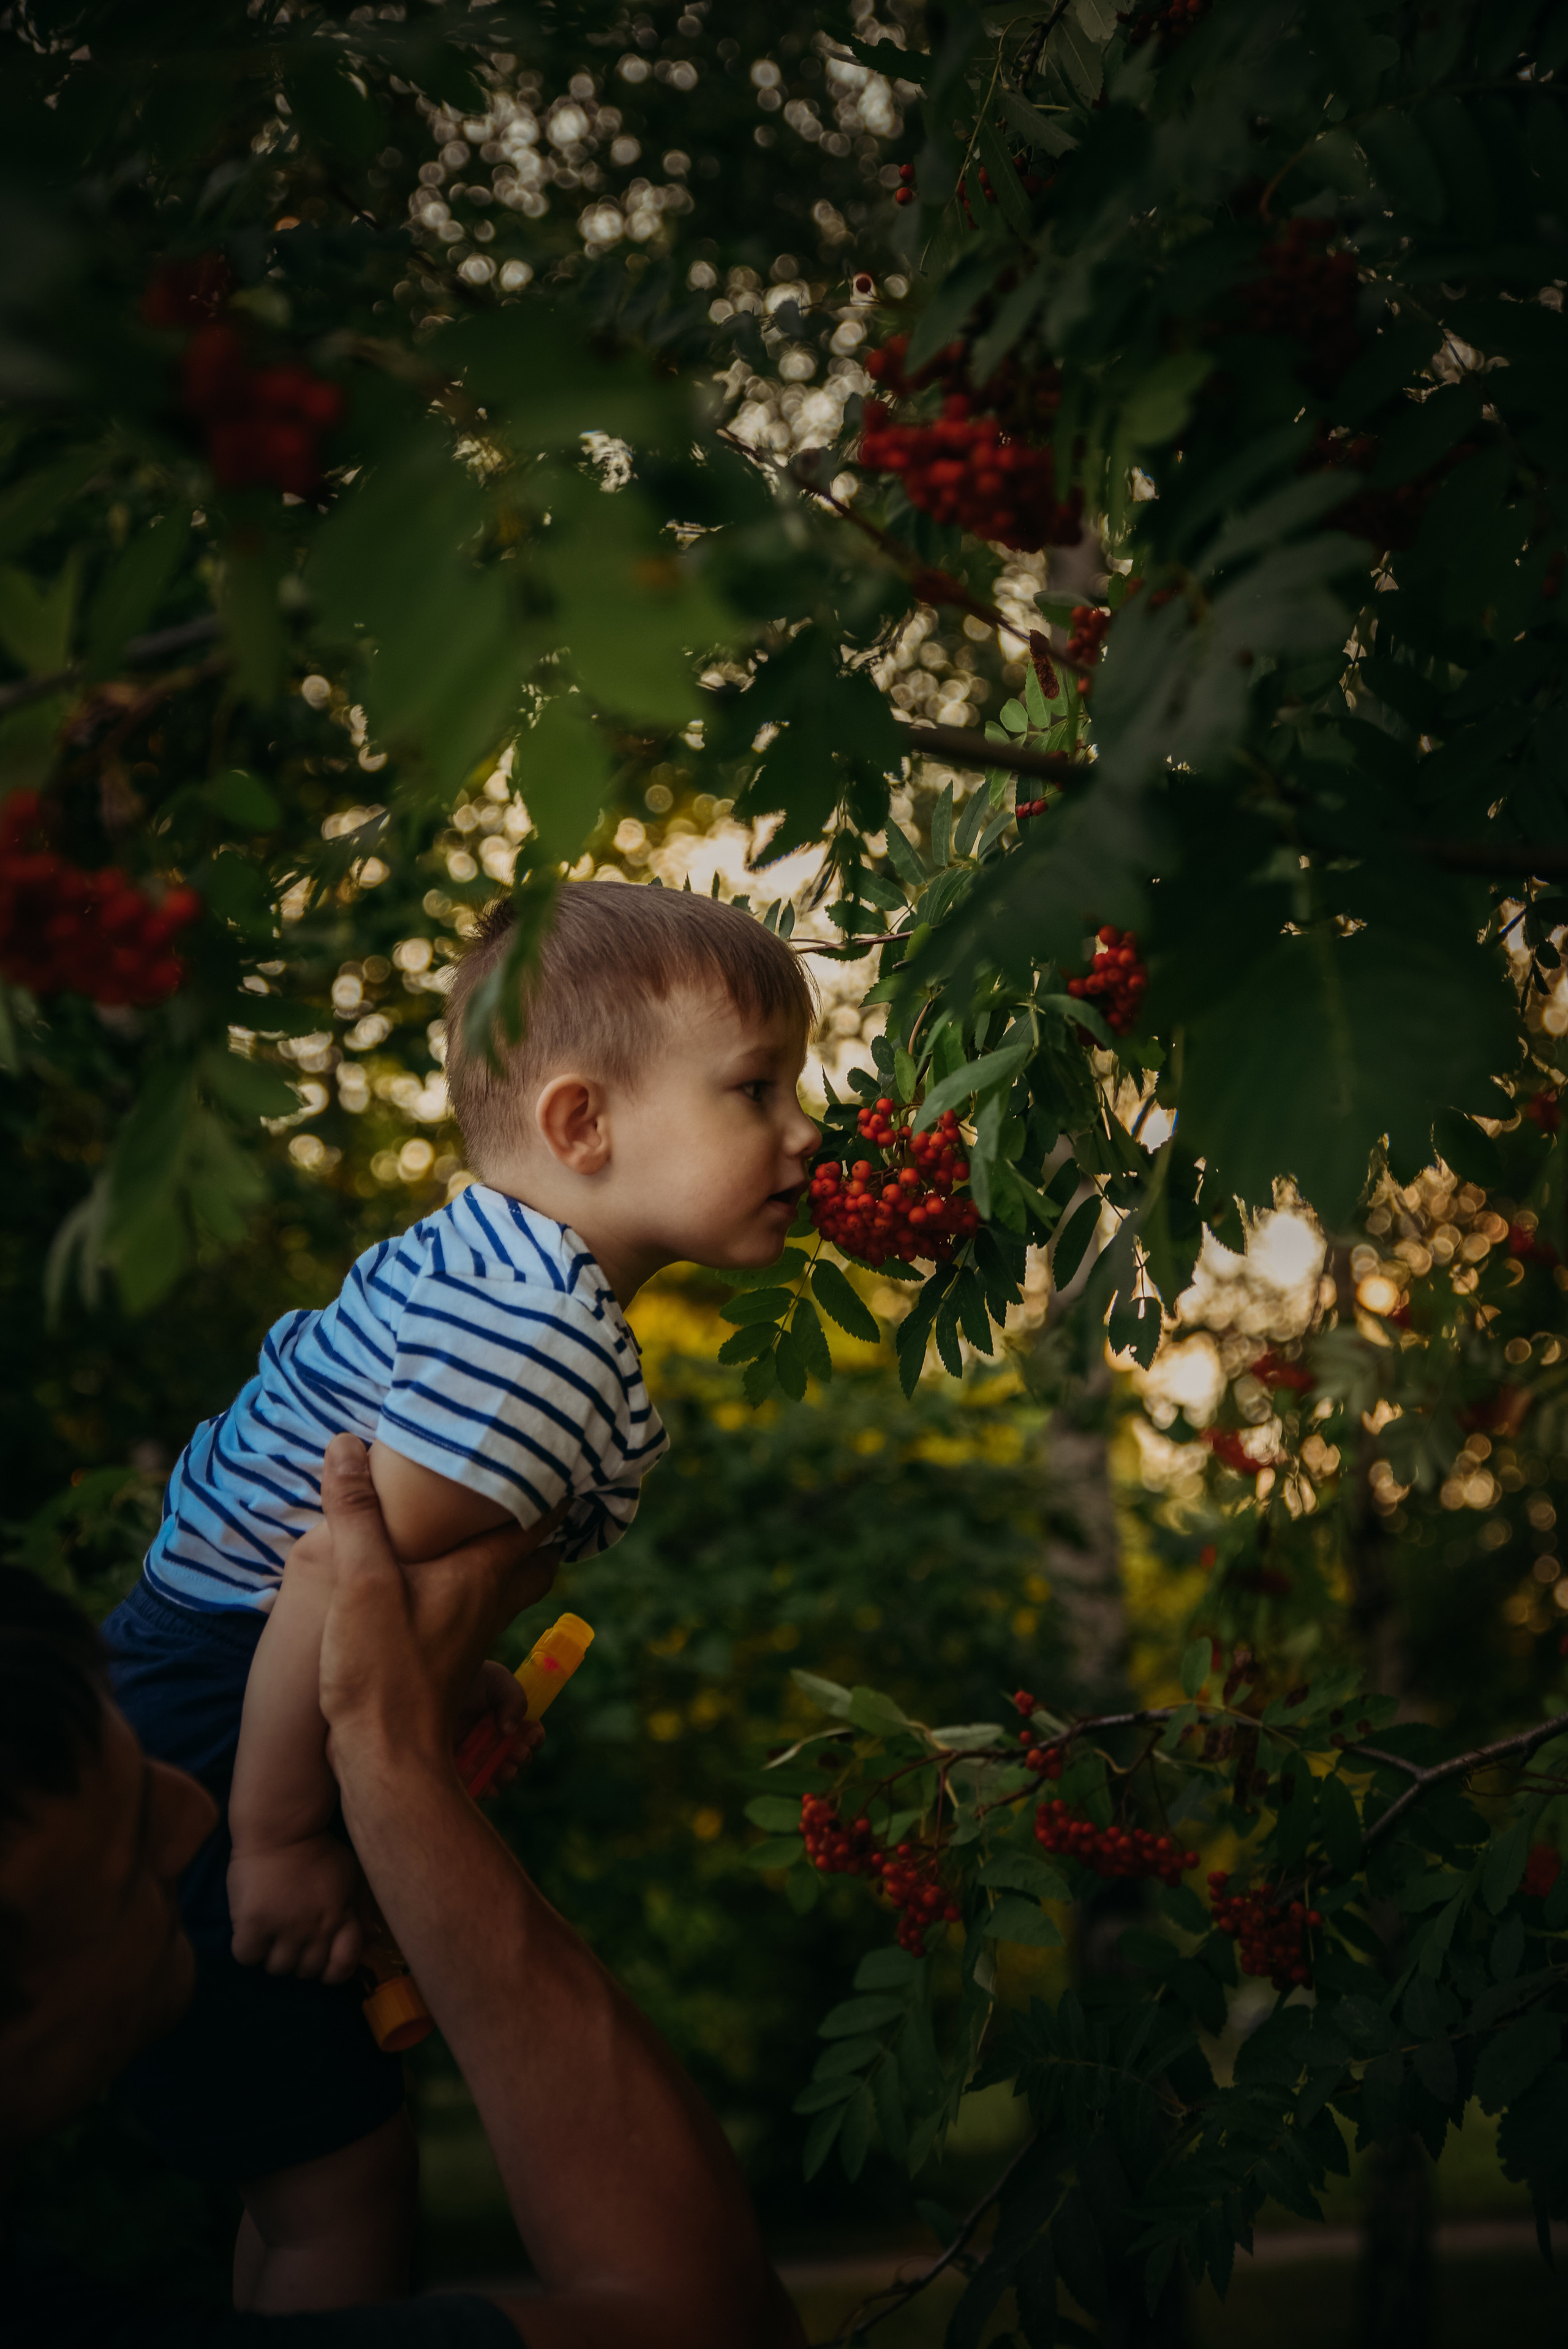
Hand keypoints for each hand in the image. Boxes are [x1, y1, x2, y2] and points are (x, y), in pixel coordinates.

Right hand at [228, 1835, 364, 1982]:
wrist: (279, 1826)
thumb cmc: (316, 1850)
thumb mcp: (348, 1875)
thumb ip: (361, 1908)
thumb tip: (374, 1939)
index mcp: (341, 1916)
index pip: (344, 1965)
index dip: (333, 1972)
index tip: (323, 1963)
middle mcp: (316, 1926)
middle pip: (307, 1971)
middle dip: (299, 1959)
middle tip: (291, 1938)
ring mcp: (284, 1926)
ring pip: (277, 1968)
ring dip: (273, 1955)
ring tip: (271, 1932)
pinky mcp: (253, 1922)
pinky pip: (248, 1957)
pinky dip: (248, 1948)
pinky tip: (252, 1929)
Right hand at [316, 1433, 563, 1772]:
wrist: (386, 1758)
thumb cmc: (381, 1670)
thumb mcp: (360, 1582)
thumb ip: (356, 1514)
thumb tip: (346, 1445)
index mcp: (482, 1575)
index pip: (537, 1519)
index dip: (549, 1484)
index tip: (549, 1451)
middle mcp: (491, 1603)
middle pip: (537, 1561)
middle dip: (540, 1529)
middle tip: (524, 1494)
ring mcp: (476, 1637)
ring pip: (511, 1591)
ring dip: (508, 1562)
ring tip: (482, 1530)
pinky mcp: (454, 1663)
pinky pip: (480, 1616)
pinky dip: (475, 1593)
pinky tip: (439, 1586)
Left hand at [455, 1660, 545, 1794]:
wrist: (427, 1684)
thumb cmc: (466, 1679)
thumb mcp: (496, 1681)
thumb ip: (513, 1699)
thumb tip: (509, 1731)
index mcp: (506, 1719)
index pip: (529, 1736)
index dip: (534, 1739)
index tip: (531, 1736)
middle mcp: (492, 1741)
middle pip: (516, 1761)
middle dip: (522, 1759)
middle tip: (517, 1753)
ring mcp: (473, 1756)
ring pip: (497, 1778)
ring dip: (508, 1777)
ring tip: (505, 1769)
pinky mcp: (453, 1769)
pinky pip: (472, 1788)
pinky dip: (484, 1790)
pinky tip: (488, 1785)